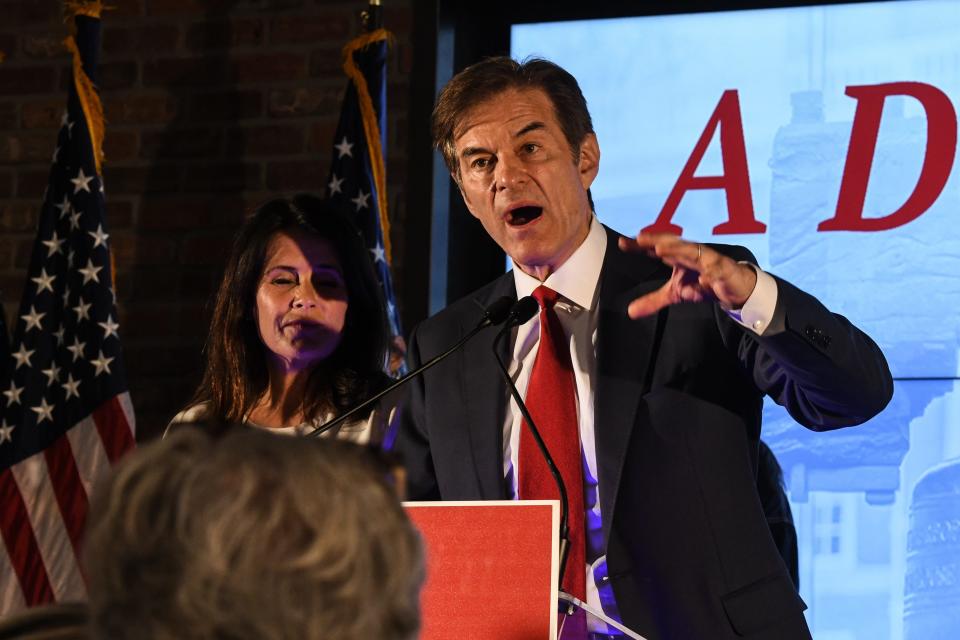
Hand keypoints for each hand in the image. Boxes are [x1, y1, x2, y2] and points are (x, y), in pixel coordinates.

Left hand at [618, 233, 757, 318]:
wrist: (734, 288)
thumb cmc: (703, 284)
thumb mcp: (674, 293)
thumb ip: (653, 300)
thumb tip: (630, 312)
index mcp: (678, 256)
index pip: (657, 247)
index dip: (640, 245)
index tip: (622, 243)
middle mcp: (692, 253)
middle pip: (672, 244)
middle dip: (656, 240)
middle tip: (640, 238)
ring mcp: (709, 260)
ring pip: (693, 253)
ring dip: (678, 250)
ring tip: (661, 251)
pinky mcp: (725, 271)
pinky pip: (717, 272)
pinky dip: (710, 275)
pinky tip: (702, 280)